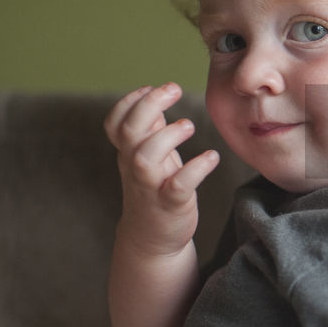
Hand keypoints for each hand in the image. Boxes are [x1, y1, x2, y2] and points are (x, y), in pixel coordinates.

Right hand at [104, 83, 219, 256]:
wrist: (152, 239)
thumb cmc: (154, 189)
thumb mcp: (149, 157)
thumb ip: (150, 129)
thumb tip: (155, 96)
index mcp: (129, 153)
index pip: (115, 123)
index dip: (128, 102)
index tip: (150, 87)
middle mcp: (135, 167)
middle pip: (130, 132)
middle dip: (148, 105)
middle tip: (174, 88)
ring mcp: (151, 186)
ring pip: (145, 157)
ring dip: (168, 136)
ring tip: (189, 125)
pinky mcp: (171, 205)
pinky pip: (178, 186)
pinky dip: (196, 169)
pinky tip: (211, 157)